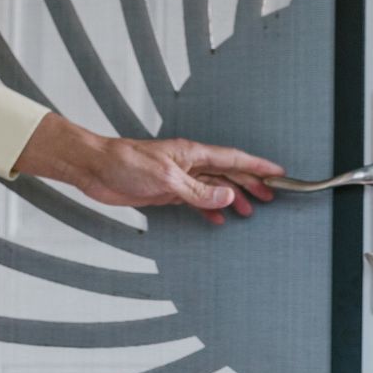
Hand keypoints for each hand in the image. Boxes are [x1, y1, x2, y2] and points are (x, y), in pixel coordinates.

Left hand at [12, 113, 281, 223]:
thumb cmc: (124, 163)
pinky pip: (195, 200)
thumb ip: (198, 191)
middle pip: (228, 173)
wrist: (94, 168)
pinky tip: (218, 218)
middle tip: (270, 197)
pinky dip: (209, 208)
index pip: (233, 159)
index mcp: (192, 154)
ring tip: (250, 210)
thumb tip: (228, 196)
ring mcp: (178, 177)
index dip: (257, 166)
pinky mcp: (165, 191)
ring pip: (213, 187)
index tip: (278, 173)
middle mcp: (188, 164)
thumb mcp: (165, 179)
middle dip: (251, 184)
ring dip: (232, 197)